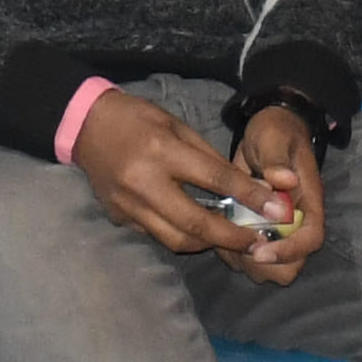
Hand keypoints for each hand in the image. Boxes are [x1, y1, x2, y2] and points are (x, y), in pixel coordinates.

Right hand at [74, 90, 293, 269]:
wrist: (85, 126)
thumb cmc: (137, 119)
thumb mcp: (176, 125)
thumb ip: (207, 157)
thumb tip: (243, 185)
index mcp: (162, 151)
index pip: (214, 178)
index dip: (249, 196)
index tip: (276, 210)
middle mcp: (144, 183)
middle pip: (195, 223)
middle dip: (232, 237)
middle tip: (258, 243)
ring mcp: (129, 206)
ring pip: (176, 240)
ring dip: (207, 243)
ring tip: (230, 240)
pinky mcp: (120, 219)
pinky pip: (157, 236)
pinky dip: (181, 236)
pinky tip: (197, 232)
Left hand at [222, 100, 325, 285]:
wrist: (267, 131)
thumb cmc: (275, 133)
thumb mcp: (274, 138)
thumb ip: (277, 159)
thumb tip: (284, 180)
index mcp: (308, 202)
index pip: (311, 238)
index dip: (289, 251)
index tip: (260, 251)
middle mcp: (296, 223)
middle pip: (291, 264)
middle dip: (265, 263)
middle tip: (238, 245)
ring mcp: (277, 230)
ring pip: (269, 268)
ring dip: (246, 260)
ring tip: (225, 237)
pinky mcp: (258, 231)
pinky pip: (247, 258)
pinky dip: (233, 254)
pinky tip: (218, 232)